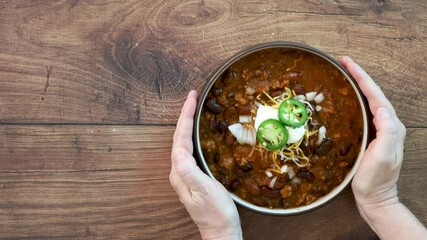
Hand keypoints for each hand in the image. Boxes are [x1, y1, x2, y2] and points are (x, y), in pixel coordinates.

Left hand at [170, 90, 241, 239]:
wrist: (221, 231)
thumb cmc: (216, 213)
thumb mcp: (203, 190)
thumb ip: (188, 170)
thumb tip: (178, 151)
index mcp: (180, 171)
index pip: (180, 137)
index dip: (185, 116)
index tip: (192, 98)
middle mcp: (179, 171)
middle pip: (179, 137)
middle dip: (185, 115)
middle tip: (193, 97)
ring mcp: (186, 174)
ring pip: (184, 142)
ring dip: (188, 123)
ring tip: (195, 108)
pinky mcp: (194, 176)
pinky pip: (191, 149)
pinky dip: (194, 135)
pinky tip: (200, 132)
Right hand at [340, 57, 405, 208]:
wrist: (375, 198)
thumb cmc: (376, 180)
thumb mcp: (383, 157)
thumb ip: (387, 133)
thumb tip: (382, 110)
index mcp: (391, 126)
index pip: (375, 95)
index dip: (362, 77)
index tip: (348, 63)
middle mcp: (387, 125)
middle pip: (373, 94)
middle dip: (359, 76)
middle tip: (343, 63)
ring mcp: (379, 131)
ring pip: (368, 101)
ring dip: (357, 86)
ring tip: (344, 74)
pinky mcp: (371, 136)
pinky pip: (363, 112)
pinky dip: (355, 100)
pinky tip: (346, 99)